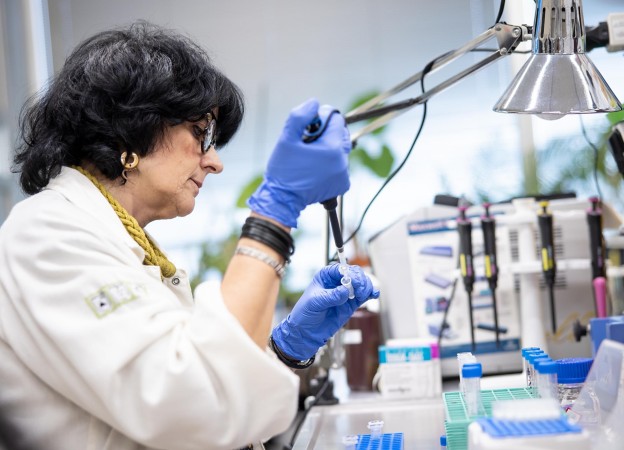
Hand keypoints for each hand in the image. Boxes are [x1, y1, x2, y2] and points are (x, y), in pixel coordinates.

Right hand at [247, 98, 351, 227]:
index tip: (308, 125)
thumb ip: (300, 117)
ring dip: (328, 148)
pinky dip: (330, 163)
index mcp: (332, 148)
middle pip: (340, 134)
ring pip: (340, 149)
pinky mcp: (342, 184)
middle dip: (326, 133)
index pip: (337, 120)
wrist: (282, 199)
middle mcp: (342, 162)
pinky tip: (314, 167)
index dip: (322, 118)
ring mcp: (343, 175)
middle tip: (308, 140)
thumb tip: (314, 104)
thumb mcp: (286, 139)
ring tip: (309, 156)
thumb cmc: (283, 170)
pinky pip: (339, 165)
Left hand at [271, 264, 379, 360]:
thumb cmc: (305, 313)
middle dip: (361, 280)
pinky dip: (371, 293)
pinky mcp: (352, 303)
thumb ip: (331, 296)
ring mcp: (346, 292)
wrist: (307, 331)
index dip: (350, 273)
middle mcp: (337, 281)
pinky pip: (364, 295)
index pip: (341, 268)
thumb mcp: (315, 302)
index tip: (354, 282)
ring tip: (364, 295)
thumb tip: (346, 291)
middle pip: (355, 274)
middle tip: (360, 291)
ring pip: (362, 283)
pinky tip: (374, 295)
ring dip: (367, 286)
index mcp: (326, 275)